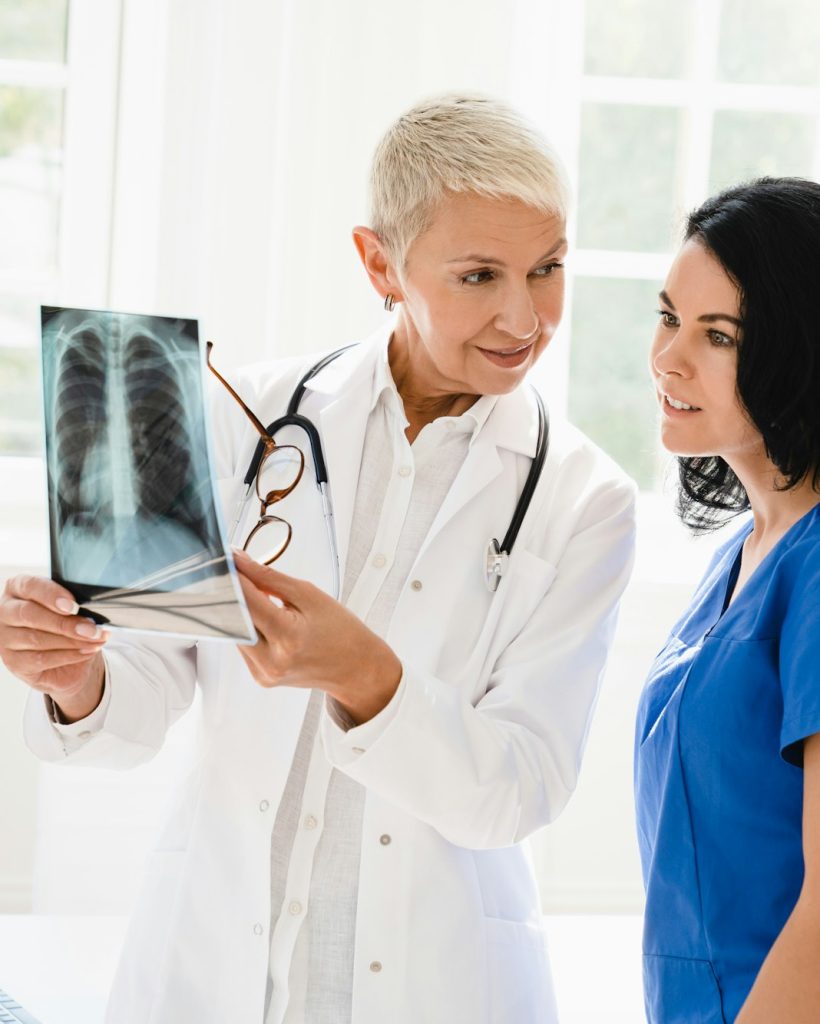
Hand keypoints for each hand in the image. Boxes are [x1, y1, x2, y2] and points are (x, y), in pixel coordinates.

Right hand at [0, 575, 107, 722]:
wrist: (68, 658)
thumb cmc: (67, 623)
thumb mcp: (70, 607)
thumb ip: (73, 603)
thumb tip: (91, 606)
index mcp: (18, 588)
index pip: (29, 586)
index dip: (51, 594)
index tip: (73, 604)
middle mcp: (6, 611)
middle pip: (29, 614)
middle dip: (64, 623)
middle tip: (91, 628)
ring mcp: (6, 638)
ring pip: (37, 639)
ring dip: (72, 640)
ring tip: (95, 639)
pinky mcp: (13, 662)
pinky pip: (41, 659)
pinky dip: (69, 655)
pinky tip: (86, 651)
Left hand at [233, 549, 401, 724]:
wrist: (356, 668)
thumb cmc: (340, 630)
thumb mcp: (309, 595)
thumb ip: (269, 578)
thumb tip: (239, 562)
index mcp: (288, 637)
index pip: (246, 600)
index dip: (233, 576)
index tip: (227, 559)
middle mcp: (272, 660)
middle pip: (233, 619)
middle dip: (233, 593)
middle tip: (238, 573)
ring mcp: (264, 673)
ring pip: (235, 632)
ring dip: (241, 611)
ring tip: (261, 598)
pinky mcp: (260, 677)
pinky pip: (243, 645)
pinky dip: (249, 628)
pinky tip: (266, 620)